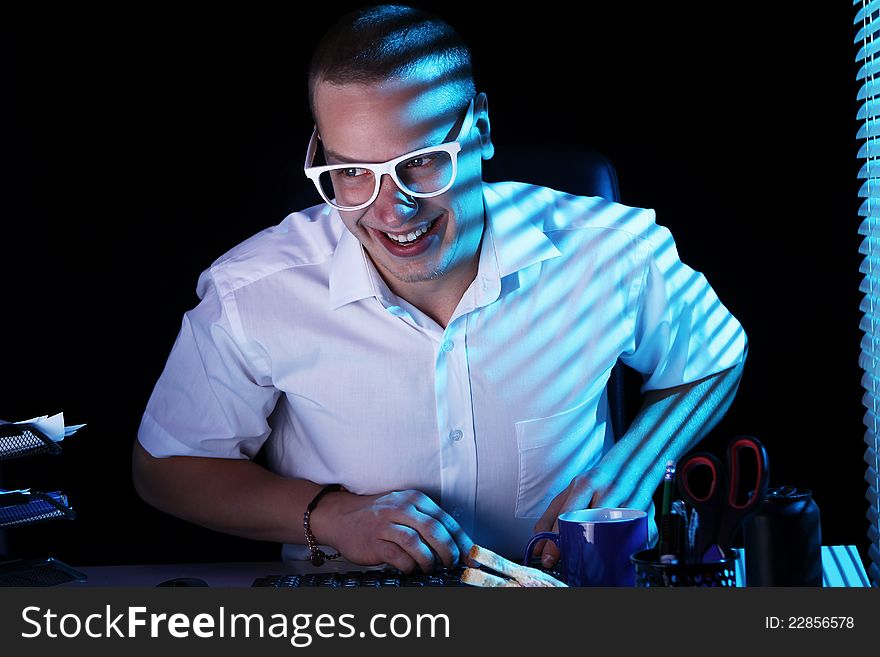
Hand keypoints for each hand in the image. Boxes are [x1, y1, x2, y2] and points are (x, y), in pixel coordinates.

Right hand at [310, 489, 473, 572]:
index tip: (470, 554)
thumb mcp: (403, 508)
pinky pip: (397, 556)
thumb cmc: (377, 516)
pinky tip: (411, 568)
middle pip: (433, 530)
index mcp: (414, 499)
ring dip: (429, 560)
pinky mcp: (374, 542)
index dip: (460, 539)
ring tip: (431, 567)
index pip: (444, 519)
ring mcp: (386, 524)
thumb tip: (455, 543)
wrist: (340, 516)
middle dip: (449, 550)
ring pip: (416, 543)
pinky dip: (409, 565)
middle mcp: (401, 508)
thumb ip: (426, 520)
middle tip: (453, 563)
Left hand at [532, 466, 656, 568]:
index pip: (568, 514)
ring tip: (596, 558)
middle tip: (572, 560)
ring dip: (606, 548)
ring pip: (617, 531)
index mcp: (586, 482)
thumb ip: (550, 517)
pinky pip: (640, 535)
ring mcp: (631, 498)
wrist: (632, 460)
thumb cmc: (596, 481)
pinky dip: (631, 546)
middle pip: (593, 524)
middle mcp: (609, 489)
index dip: (556, 539)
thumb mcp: (570, 492)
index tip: (548, 558)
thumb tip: (537, 545)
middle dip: (580, 546)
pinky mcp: (649, 510)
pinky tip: (622, 551)